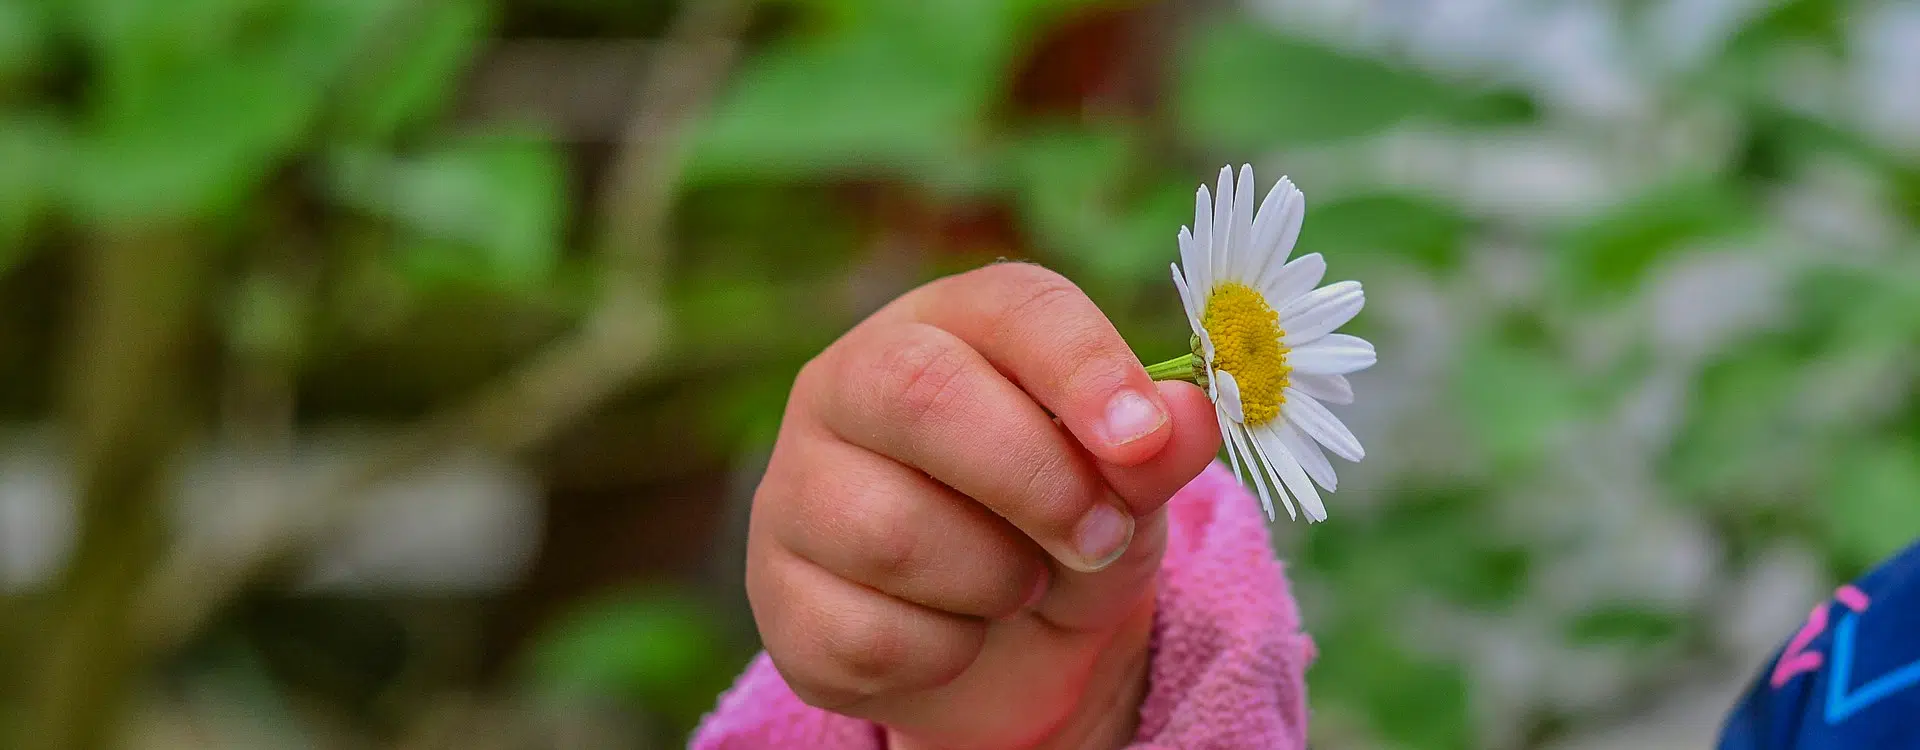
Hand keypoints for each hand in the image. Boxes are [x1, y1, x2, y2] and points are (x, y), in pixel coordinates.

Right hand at [746, 263, 1220, 748]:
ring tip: (1017, 585)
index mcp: (947, 325)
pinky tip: (955, 634)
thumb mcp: (1125, 490)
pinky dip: (944, 653)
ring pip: (892, 532)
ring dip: (996, 582)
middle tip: (1099, 538)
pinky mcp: (776, 592)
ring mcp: (796, 487)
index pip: (1009, 305)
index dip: (1082, 365)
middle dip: (1037, 481)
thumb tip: (1190, 415)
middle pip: (920, 395)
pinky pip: (867, 633)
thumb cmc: (1057, 528)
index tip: (1145, 437)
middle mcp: (849, 383)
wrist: (999, 648)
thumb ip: (1152, 453)